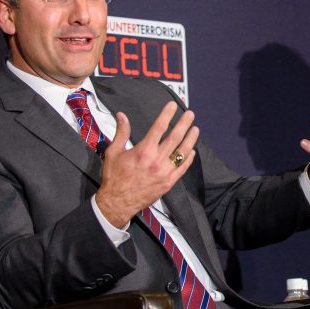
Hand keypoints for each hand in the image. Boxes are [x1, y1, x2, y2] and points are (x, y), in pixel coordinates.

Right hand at [94, 102, 199, 227]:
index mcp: (144, 150)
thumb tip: (122, 115)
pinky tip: (192, 151)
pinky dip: (188, 158)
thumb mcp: (114, 152)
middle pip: (175, 137)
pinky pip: (182, 168)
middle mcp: (157, 160)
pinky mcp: (169, 183)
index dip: (167, 114)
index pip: (159, 127)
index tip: (172, 106)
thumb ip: (121, 132)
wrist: (118, 202)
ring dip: (190, 139)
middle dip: (184, 124)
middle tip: (190, 114)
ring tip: (195, 129)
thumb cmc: (114, 176)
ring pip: (182, 152)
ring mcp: (165, 172)